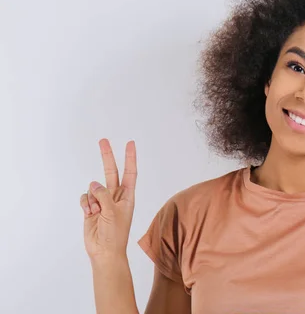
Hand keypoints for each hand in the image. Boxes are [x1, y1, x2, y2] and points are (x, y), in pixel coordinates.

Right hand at [80, 138, 137, 260]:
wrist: (104, 252)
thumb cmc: (115, 233)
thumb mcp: (113, 212)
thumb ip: (104, 195)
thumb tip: (94, 183)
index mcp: (127, 196)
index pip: (130, 172)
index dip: (130, 157)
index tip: (130, 143)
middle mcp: (115, 196)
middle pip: (111, 172)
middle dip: (107, 156)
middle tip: (103, 140)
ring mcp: (102, 202)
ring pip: (94, 188)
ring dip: (93, 199)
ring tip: (97, 213)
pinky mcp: (91, 208)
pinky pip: (85, 198)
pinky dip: (86, 204)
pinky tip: (89, 214)